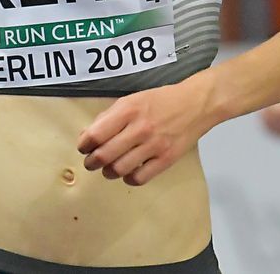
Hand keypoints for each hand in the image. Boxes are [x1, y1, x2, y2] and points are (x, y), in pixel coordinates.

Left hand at [77, 80, 211, 186]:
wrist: (195, 103)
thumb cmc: (160, 100)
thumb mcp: (131, 100)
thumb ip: (109, 117)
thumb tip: (88, 137)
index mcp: (128, 110)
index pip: (95, 135)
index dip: (84, 145)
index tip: (84, 147)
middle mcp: (139, 128)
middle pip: (104, 155)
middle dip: (92, 162)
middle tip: (91, 162)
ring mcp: (154, 145)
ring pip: (119, 169)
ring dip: (108, 172)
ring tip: (109, 169)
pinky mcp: (166, 159)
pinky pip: (140, 178)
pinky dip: (129, 179)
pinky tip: (129, 173)